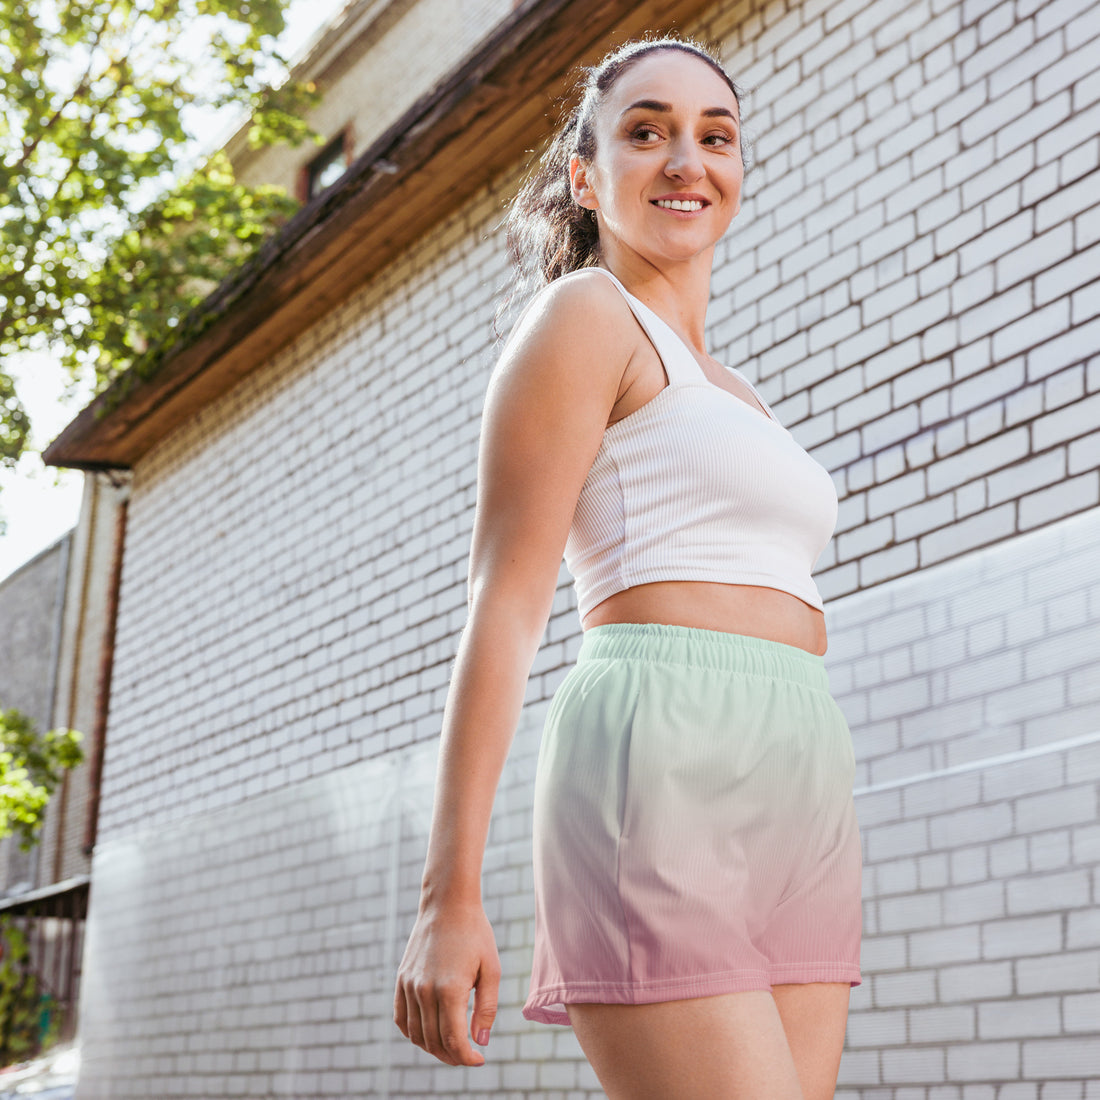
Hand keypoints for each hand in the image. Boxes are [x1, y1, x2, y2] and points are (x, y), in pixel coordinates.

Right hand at [393, 900, 500, 1065]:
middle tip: (468, 1055)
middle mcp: (424, 990)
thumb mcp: (491, 969)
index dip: (466, 1057)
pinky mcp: (401, 979)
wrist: (447, 904)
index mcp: (450, 989)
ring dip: (433, 1048)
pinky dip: (412, 1033)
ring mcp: (409, 985)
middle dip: (452, 1056)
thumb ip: (487, 1008)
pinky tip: (427, 1034)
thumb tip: (480, 1042)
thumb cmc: (475, 934)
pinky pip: (401, 1018)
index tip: (479, 1059)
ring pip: (416, 1034)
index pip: (453, 1040)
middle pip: (434, 1041)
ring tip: (451, 1047)